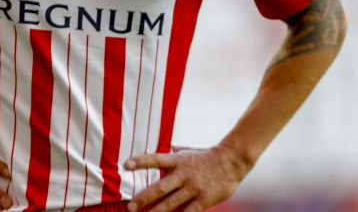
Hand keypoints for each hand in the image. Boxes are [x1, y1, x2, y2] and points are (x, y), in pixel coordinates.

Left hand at [124, 145, 249, 211]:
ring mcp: (194, 188)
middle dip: (144, 197)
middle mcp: (184, 174)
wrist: (231, 162)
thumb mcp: (187, 151)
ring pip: (171, 203)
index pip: (156, 159)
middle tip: (130, 206)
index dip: (141, 162)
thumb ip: (172, 154)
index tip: (126, 165)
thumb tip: (157, 152)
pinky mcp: (203, 200)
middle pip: (160, 187)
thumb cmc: (206, 157)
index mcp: (178, 160)